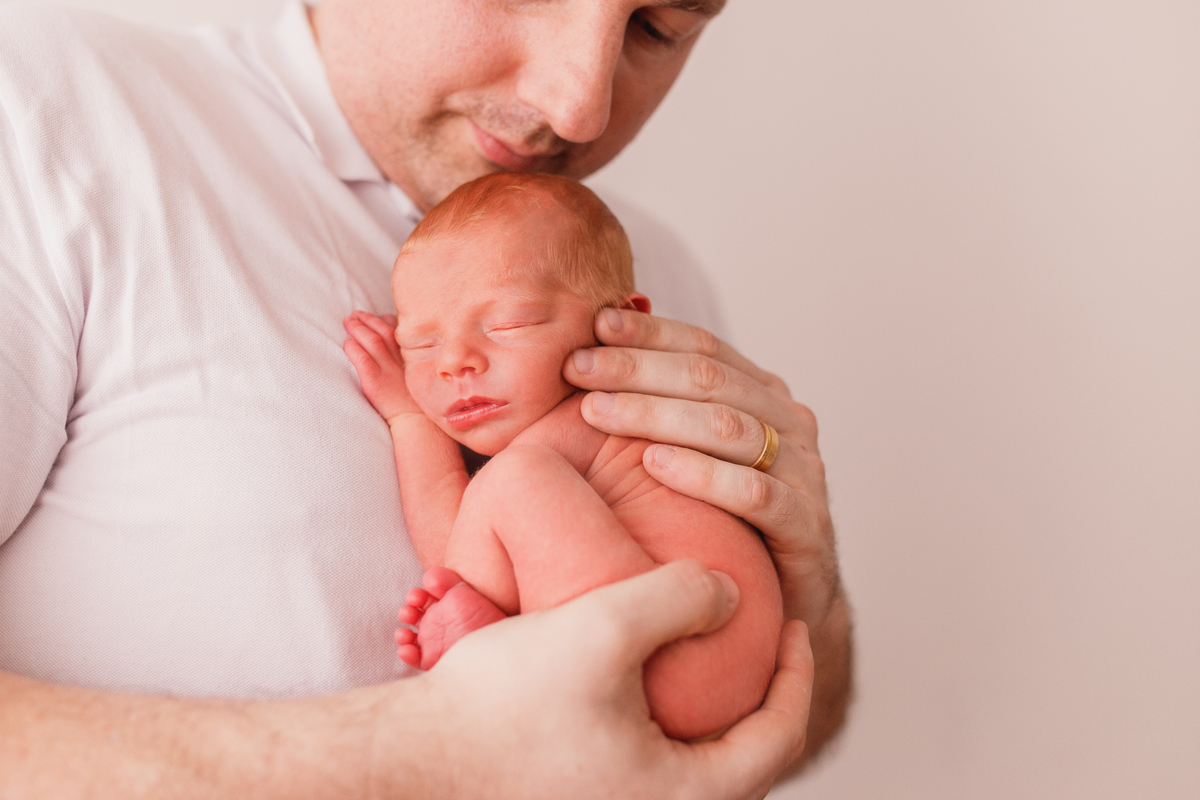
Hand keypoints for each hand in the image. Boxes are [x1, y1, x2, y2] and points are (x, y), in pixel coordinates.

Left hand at [343, 311, 421, 421]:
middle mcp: (400, 359)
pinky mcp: (375, 381)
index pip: (398, 329)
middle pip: (383, 331)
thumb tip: (392, 342)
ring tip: (348, 322)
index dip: (384, 319)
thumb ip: (405, 356)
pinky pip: (362, 359)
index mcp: (410, 356)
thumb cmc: (412, 398)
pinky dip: (353, 348)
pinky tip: (347, 343)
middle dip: (368, 319)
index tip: (375, 316)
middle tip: (354, 315)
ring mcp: (388, 370)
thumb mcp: (414, 373)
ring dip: (358, 329)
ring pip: (372, 341)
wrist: (413, 419)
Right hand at [372, 561, 813, 799]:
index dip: (798, 674)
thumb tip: (729, 593)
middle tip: (761, 640)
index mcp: (684, 795)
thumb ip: (679, 598)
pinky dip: (669, 724)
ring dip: (713, 712)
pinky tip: (643, 679)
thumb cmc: (502, 705)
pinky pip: (654, 768)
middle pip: (745, 761)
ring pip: (696, 766)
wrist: (412, 762)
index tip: (795, 624)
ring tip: (706, 654)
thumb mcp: (602, 630)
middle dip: (762, 696)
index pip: (779, 737)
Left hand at [563, 309, 850, 762]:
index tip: (594, 325)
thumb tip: (586, 357)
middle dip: (638, 368)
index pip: (704, 347)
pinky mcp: (806, 527)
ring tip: (598, 411)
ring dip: (656, 414)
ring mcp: (803, 473)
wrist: (784, 604)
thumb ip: (660, 410)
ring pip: (729, 427)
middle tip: (578, 367)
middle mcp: (788, 423)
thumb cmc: (720, 523)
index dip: (649, 333)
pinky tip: (654, 465)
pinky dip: (703, 474)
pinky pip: (754, 493)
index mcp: (762, 394)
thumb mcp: (692, 457)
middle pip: (710, 379)